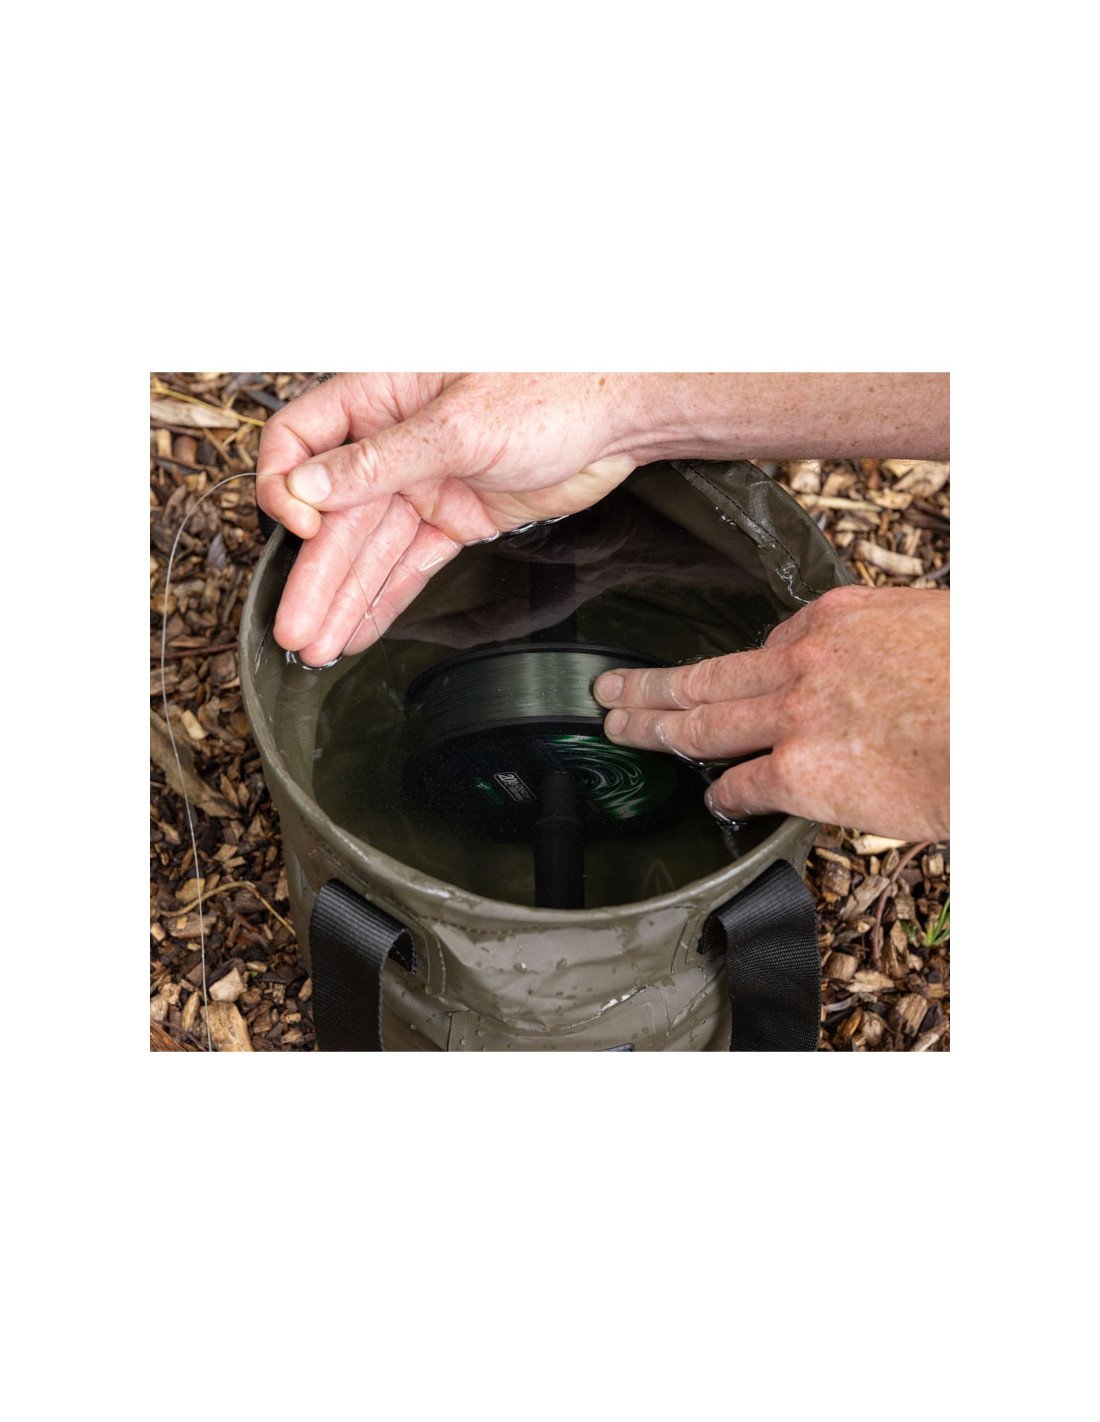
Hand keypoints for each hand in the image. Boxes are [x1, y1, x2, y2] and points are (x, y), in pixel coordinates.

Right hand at [256, 373, 644, 664]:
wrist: (623, 416)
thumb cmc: (553, 387)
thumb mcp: (457, 425)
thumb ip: (379, 461)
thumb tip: (308, 488)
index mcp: (381, 397)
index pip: (301, 441)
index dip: (290, 487)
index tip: (303, 526)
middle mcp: (395, 442)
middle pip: (335, 515)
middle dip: (315, 574)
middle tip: (295, 627)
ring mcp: (427, 483)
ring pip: (371, 549)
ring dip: (343, 598)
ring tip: (315, 645)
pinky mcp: (458, 517)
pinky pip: (411, 563)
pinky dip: (386, 598)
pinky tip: (357, 629)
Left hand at [593, 586, 948, 840]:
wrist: (1005, 727)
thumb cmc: (982, 680)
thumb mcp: (927, 629)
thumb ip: (880, 644)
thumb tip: (876, 669)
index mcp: (833, 618)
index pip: (769, 641)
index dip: (745, 668)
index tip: (726, 679)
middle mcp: (801, 661)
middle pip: (706, 675)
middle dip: (652, 685)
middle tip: (611, 690)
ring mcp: (794, 716)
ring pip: (700, 723)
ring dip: (653, 728)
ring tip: (621, 729)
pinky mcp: (800, 773)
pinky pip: (741, 786)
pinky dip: (722, 796)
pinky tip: (711, 801)